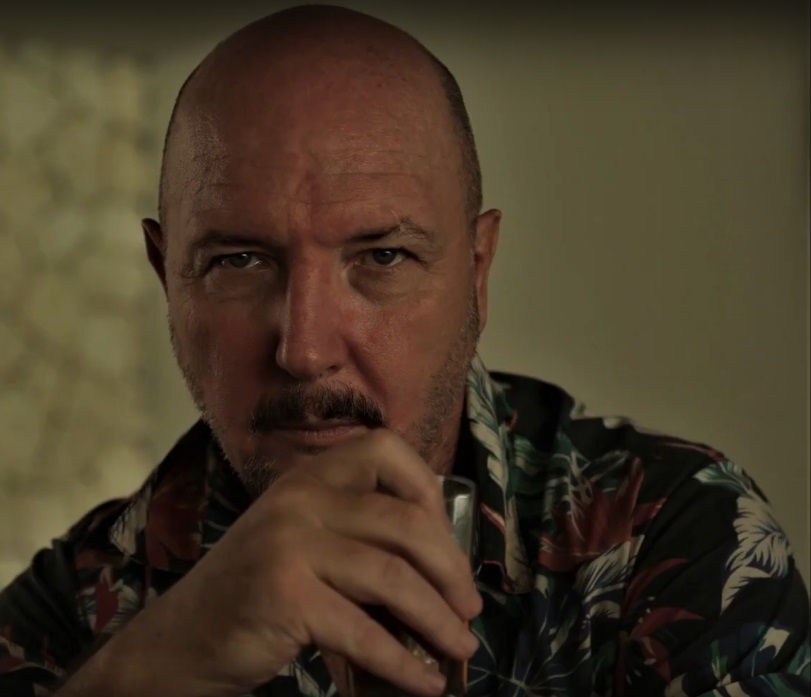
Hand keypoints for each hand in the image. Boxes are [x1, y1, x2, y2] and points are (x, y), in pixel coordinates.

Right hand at [117, 429, 481, 696]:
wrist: (184, 638)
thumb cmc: (259, 589)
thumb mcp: (308, 541)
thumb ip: (360, 535)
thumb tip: (447, 568)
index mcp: (312, 475)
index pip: (388, 452)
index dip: (430, 493)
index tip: (447, 544)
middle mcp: (301, 496)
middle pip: (405, 523)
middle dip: (451, 570)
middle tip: (470, 608)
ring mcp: (289, 542)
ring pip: (393, 577)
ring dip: (439, 620)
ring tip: (460, 647)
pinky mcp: (284, 593)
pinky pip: (364, 631)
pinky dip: (403, 663)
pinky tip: (423, 682)